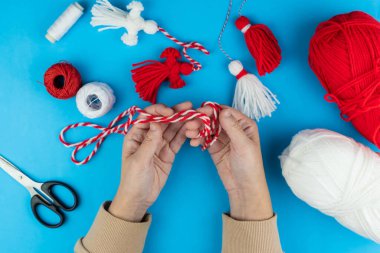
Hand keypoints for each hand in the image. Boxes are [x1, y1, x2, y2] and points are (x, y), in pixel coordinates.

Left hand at [109, 102, 191, 221]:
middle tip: (189, 106)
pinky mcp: (169, 152)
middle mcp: (148, 136)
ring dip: (183, 121)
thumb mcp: (139, 161)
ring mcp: (160, 144)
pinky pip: (178, 140)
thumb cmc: (133, 180)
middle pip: (163, 120)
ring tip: (195, 115)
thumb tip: (157, 123)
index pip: (148, 117)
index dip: (159, 111)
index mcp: (136, 135)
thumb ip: (149, 142)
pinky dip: (185, 133)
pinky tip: (193, 127)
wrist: (140, 198)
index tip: (170, 112)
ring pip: (172, 128)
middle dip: (175, 112)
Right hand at [185, 106, 272, 220]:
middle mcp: (233, 129)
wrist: (243, 187)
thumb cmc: (250, 166)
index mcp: (244, 124)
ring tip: (189, 133)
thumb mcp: (242, 145)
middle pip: (214, 119)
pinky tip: (193, 142)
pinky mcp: (215, 147)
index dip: (212, 110)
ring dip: (197, 129)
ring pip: (207, 128)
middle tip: (190, 123)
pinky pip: (204, 139)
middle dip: (201, 120)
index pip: (226, 112)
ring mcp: (223, 138)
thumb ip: (232, 127)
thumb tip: (222, 111)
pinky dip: (197, 138)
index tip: (200, 111)